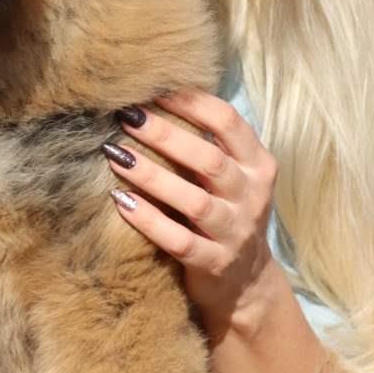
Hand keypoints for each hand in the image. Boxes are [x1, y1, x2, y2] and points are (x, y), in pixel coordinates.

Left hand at [103, 88, 285, 337]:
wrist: (245, 282)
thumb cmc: (226, 213)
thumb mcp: (230, 176)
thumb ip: (206, 144)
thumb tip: (151, 99)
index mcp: (257, 165)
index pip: (228, 122)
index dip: (190, 103)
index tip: (152, 90)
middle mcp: (252, 196)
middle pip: (208, 159)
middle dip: (165, 135)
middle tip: (126, 117)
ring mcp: (235, 232)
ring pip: (194, 201)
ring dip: (152, 176)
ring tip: (115, 155)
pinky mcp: (214, 263)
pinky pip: (179, 241)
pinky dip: (149, 220)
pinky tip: (120, 201)